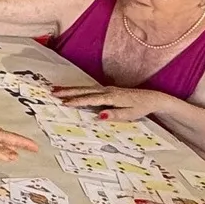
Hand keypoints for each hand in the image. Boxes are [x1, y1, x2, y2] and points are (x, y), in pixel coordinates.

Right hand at [54, 84, 170, 121]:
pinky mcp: (107, 89)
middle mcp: (107, 90)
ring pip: (85, 88)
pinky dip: (78, 89)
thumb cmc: (141, 108)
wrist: (151, 98)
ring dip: (70, 89)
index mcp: (111, 97)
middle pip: (84, 90)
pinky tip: (72, 90)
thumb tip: (99, 115)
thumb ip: (114, 115)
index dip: (77, 101)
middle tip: (53, 93)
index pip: (91, 99)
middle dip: (68, 92)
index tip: (64, 103)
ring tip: (56, 90)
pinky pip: (89, 88)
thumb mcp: (130, 115)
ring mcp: (107, 89)